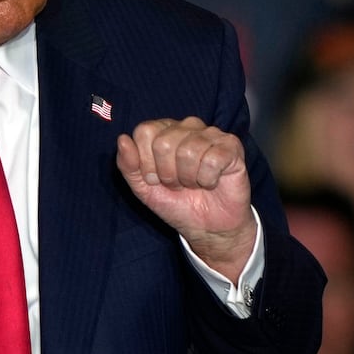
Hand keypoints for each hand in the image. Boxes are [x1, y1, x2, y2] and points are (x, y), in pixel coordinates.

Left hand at [117, 117, 255, 277]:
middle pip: (164, 143)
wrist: (206, 227)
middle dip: (167, 174)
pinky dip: (208, 179)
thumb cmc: (176, 203)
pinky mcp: (231, 146)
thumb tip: (122, 139)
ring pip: (188, 151)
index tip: (156, 179)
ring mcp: (211, 133)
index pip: (144, 132)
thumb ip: (127, 165)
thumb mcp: (143, 188)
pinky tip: (211, 182)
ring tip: (194, 184)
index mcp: (164, 131)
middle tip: (178, 184)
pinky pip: (212, 159)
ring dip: (188, 178)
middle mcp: (187, 126)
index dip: (147, 163)